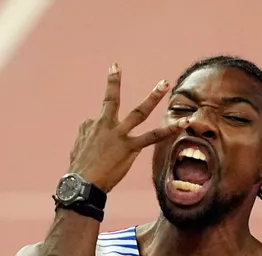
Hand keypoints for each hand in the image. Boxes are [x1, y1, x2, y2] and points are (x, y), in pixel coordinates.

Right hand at [68, 63, 187, 191]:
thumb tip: (90, 128)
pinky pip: (153, 137)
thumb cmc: (79, 171)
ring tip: (165, 84)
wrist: (81, 184)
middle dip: (113, 82)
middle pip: (111, 100)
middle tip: (115, 66)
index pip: (99, 118)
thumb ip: (85, 136)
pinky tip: (183, 123)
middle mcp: (105, 125)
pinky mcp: (130, 148)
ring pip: (138, 112)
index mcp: (92, 126)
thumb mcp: (78, 149)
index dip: (98, 127)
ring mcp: (119, 135)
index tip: (96, 135)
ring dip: (153, 97)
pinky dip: (169, 129)